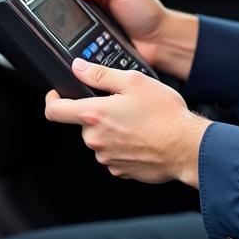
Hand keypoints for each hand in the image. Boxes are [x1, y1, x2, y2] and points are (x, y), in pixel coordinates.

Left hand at [44, 58, 211, 185]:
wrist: (186, 147)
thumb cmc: (164, 115)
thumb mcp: (133, 81)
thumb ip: (100, 74)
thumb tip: (79, 68)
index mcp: (94, 115)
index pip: (55, 111)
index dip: (52, 99)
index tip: (57, 95)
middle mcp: (96, 140)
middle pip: (83, 123)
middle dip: (97, 113)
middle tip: (122, 104)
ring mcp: (107, 158)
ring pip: (100, 138)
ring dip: (112, 129)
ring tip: (138, 121)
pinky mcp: (120, 170)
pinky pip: (114, 153)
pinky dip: (123, 144)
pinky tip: (142, 136)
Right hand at [68, 0, 197, 78]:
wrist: (159, 41)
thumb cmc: (147, 11)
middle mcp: (91, 8)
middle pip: (66, 11)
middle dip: (65, 15)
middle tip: (70, 18)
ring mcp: (91, 29)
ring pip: (69, 31)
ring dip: (71, 34)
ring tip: (78, 33)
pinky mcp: (93, 48)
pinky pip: (79, 48)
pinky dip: (79, 49)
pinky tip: (83, 48)